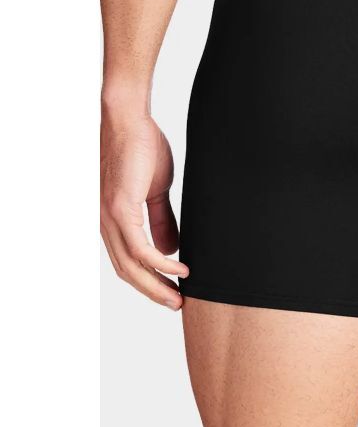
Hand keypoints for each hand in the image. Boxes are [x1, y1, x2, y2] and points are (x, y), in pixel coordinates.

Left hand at [100, 109, 187, 308]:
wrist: (130, 122)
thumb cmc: (142, 149)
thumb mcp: (156, 191)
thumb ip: (161, 220)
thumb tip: (170, 249)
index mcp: (115, 220)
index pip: (129, 262)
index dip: (149, 281)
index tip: (172, 293)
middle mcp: (108, 224)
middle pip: (127, 272)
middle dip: (153, 292)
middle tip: (178, 304)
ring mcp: (111, 217)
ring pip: (131, 266)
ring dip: (157, 284)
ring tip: (180, 295)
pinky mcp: (120, 208)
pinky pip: (139, 247)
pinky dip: (159, 263)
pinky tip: (179, 268)